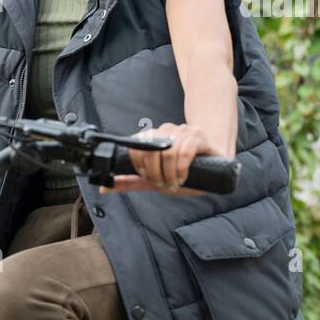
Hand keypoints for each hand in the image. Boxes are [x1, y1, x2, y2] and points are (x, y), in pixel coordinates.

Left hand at [101, 122, 226, 196]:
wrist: (215, 164)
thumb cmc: (183, 171)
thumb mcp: (154, 179)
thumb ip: (130, 181)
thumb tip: (104, 188)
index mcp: (152, 138)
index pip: (134, 146)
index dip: (139, 166)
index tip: (148, 178)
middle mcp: (165, 131)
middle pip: (149, 149)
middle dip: (154, 173)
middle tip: (163, 183)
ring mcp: (182, 130)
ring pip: (167, 152)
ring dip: (169, 174)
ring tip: (175, 182)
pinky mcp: (198, 135)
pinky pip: (184, 151)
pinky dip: (181, 169)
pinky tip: (183, 177)